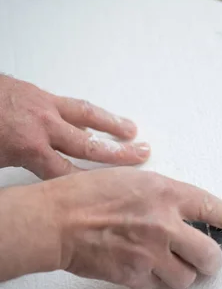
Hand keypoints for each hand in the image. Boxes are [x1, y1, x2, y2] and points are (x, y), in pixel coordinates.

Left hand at [0, 74, 149, 178]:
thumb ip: (11, 177)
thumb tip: (20, 197)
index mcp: (28, 147)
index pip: (68, 173)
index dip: (92, 184)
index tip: (111, 190)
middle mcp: (43, 125)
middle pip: (90, 145)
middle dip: (119, 153)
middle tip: (141, 154)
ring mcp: (42, 106)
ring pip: (86, 116)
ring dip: (112, 124)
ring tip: (131, 130)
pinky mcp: (36, 92)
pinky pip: (70, 103)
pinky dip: (86, 112)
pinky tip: (95, 116)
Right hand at [0, 167, 221, 288]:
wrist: (57, 219)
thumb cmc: (90, 194)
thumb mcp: (137, 179)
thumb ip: (168, 196)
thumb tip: (192, 213)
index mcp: (167, 194)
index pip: (213, 208)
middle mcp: (165, 224)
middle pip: (210, 256)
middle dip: (211, 261)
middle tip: (204, 257)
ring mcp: (151, 253)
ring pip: (186, 278)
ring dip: (181, 273)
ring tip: (164, 260)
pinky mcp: (134, 275)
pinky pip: (158, 286)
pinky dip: (154, 279)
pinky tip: (139, 264)